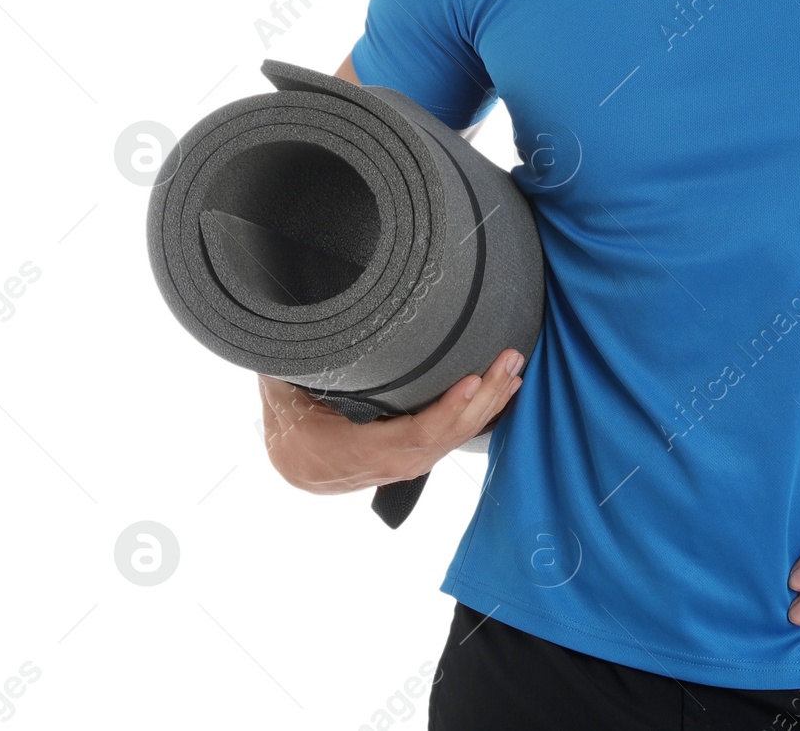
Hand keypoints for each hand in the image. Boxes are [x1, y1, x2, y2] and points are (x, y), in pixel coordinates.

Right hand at [258, 347, 524, 495]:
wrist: (293, 462)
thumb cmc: (290, 422)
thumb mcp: (286, 397)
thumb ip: (296, 370)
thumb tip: (303, 335)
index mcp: (356, 451)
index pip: (413, 436)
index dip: (446, 411)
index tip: (473, 381)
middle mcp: (388, 464)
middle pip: (445, 437)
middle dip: (483, 400)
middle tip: (509, 362)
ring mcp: (404, 464)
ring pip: (453, 439)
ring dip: (488, 405)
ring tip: (514, 371)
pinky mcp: (415, 456)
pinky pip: (451, 438)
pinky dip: (478, 415)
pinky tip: (501, 393)